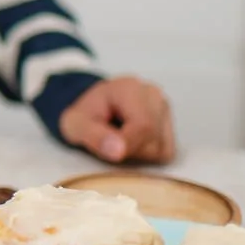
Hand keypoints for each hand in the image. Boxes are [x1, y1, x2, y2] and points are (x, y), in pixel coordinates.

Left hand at [59, 76, 175, 164]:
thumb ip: (94, 136)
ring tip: (118, 142)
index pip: (143, 125)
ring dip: (138, 155)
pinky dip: (148, 156)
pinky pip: (166, 152)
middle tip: (107, 145)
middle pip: (153, 139)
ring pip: (162, 148)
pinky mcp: (169, 125)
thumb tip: (118, 152)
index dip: (129, 146)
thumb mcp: (75, 124)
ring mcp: (164, 109)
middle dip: (129, 152)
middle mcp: (152, 95)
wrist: (91, 109)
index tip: (113, 156)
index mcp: (129, 88)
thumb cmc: (83, 116)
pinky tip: (131, 144)